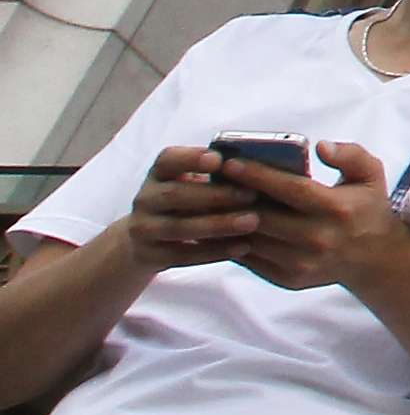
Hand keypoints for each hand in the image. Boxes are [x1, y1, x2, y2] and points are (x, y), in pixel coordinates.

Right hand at [119, 148, 261, 272]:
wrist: (146, 242)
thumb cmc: (187, 203)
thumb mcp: (191, 184)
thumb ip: (216, 176)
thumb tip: (260, 168)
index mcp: (159, 173)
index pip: (168, 159)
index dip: (191, 158)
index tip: (218, 159)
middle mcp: (145, 199)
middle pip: (175, 194)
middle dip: (215, 195)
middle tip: (251, 195)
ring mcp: (143, 229)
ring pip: (180, 227)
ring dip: (218, 224)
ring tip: (252, 221)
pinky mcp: (150, 256)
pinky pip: (183, 255)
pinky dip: (215, 251)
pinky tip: (243, 247)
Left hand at [225, 142, 409, 296]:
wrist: (375, 259)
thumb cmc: (366, 208)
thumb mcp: (371, 175)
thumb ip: (351, 154)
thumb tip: (320, 146)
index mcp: (337, 209)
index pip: (291, 190)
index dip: (258, 176)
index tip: (230, 164)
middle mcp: (319, 239)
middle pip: (264, 217)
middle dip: (233, 197)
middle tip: (209, 181)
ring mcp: (302, 263)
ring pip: (253, 240)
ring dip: (228, 220)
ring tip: (210, 202)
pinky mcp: (289, 279)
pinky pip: (251, 260)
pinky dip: (234, 242)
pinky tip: (224, 225)